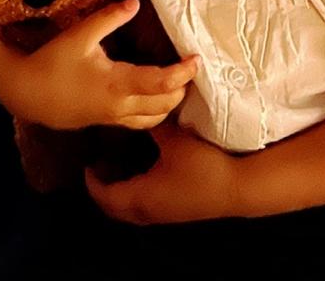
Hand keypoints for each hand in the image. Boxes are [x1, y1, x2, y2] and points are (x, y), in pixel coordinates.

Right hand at [0, 0, 198, 130]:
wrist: (26, 94)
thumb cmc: (52, 62)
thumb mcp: (80, 35)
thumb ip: (109, 18)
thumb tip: (136, 3)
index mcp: (117, 85)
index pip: (160, 83)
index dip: (183, 73)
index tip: (197, 59)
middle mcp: (120, 106)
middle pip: (165, 104)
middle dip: (182, 88)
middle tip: (191, 66)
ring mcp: (113, 117)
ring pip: (155, 118)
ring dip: (170, 102)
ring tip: (179, 80)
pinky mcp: (106, 121)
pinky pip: (141, 122)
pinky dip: (156, 111)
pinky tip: (157, 95)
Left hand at [85, 124, 241, 223]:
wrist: (237, 188)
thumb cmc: (202, 166)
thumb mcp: (175, 139)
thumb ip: (155, 125)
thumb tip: (141, 109)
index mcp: (141, 197)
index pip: (106, 196)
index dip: (93, 182)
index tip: (87, 165)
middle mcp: (148, 212)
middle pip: (116, 207)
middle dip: (104, 190)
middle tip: (100, 168)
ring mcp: (165, 215)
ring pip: (132, 209)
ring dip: (122, 193)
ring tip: (121, 169)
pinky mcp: (178, 212)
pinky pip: (147, 207)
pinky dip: (138, 194)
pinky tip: (148, 174)